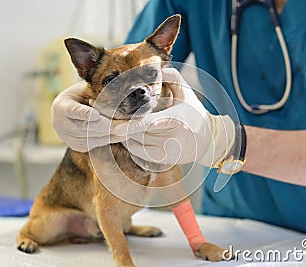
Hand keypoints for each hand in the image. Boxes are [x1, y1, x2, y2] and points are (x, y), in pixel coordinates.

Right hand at [51, 81, 125, 151]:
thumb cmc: (80, 95)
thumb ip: (95, 91)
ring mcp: (69, 138)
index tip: (95, 114)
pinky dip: (111, 138)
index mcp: (61, 106)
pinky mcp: (78, 146)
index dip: (84, 113)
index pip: (72, 110)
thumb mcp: (84, 89)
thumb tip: (116, 89)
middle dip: (108, 125)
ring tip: (129, 128)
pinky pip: (98, 143)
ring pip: (94, 137)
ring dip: (112, 133)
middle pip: (86, 127)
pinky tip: (124, 133)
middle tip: (125, 123)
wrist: (66, 112)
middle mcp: (61, 125)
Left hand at [113, 68, 235, 166]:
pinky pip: (135, 151)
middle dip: (117, 123)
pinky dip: (128, 141)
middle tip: (98, 106)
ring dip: (121, 132)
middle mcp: (168, 139)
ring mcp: (163, 152)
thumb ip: (172, 77)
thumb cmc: (194, 113)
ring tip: (111, 118)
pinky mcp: (158, 160)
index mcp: (174, 120)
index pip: (147, 124)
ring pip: (132, 143)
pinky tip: (125, 130)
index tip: (112, 124)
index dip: (129, 125)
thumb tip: (157, 68)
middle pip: (135, 133)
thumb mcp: (186, 92)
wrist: (206, 141)